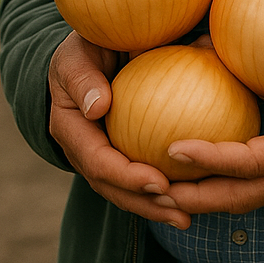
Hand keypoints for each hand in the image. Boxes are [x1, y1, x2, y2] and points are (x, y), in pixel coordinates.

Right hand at [47, 31, 191, 229]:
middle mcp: (82, 149)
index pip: (96, 162)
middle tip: (180, 211)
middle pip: (111, 188)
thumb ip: (83, 77)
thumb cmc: (85, 46)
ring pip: (125, 191)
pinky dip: (163, 190)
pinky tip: (194, 193)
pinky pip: (140, 176)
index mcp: (69, 127)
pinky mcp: (120, 153)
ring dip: (154, 208)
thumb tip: (98, 108)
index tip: (159, 182)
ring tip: (186, 217)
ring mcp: (100, 155)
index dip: (125, 177)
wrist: (91, 50)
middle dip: (144, 204)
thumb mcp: (76, 54)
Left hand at [154, 29, 263, 214]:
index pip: (249, 163)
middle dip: (188, 197)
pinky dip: (214, 182)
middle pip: (230, 197)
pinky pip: (243, 185)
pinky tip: (189, 159)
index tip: (172, 147)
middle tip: (143, 184)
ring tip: (153, 182)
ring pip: (234, 197)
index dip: (210, 158)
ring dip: (196, 195)